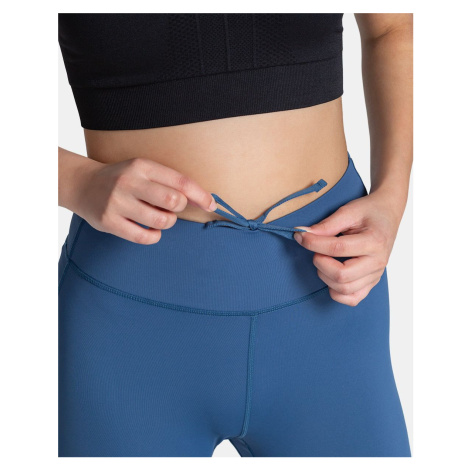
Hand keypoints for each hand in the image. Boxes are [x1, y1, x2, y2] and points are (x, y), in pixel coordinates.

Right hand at [69, 157, 216, 244]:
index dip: (200, 195)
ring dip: (167, 222)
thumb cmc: (122, 179)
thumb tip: (203, 199)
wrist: (82, 184)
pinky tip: (151, 230)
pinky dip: (154, 236)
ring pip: (161, 221)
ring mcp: (117, 203)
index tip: (212, 205)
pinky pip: (144, 237)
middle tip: (171, 207)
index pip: (180, 181)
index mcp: (142, 166)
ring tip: (159, 217)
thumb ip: (168, 181)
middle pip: (173, 201)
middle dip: (179, 208)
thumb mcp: (143, 170)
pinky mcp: (109, 222)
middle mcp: (129, 182)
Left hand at [293, 190, 402, 305]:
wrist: (387, 214)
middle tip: (316, 250)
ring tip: (323, 260)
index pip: (338, 249)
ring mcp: (375, 275)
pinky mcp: (371, 283)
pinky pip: (352, 299)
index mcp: (374, 242)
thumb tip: (304, 235)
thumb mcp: (348, 210)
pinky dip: (337, 292)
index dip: (314, 243)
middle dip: (320, 263)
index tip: (300, 236)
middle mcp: (377, 262)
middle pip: (342, 275)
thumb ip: (327, 225)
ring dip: (325, 276)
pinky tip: (330, 276)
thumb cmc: (369, 212)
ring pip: (345, 289)